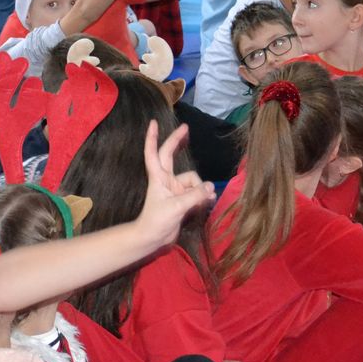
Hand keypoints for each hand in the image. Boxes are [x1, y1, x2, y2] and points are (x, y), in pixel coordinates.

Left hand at [134, 121, 214, 248]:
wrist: (154, 239)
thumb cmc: (157, 220)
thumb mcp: (176, 207)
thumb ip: (194, 196)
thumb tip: (210, 188)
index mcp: (158, 177)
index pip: (153, 153)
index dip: (152, 138)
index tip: (154, 122)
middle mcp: (166, 179)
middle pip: (171, 155)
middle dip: (178, 141)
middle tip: (186, 127)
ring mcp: (175, 189)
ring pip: (193, 181)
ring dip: (201, 189)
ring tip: (204, 202)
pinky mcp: (183, 199)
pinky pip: (198, 192)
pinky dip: (203, 197)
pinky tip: (208, 203)